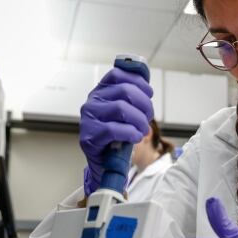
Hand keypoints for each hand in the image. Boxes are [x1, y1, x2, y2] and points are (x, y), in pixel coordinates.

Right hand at [79, 67, 152, 194]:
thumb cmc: (118, 135)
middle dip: (144, 104)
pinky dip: (130, 133)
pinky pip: (113, 129)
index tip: (149, 93)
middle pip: (124, 91)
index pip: (117, 74)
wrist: (105, 163)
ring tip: (143, 130)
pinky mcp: (89, 137)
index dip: (137, 81)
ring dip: (139, 120)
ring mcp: (88, 119)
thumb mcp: (126, 112)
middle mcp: (92, 101)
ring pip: (121, 108)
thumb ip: (133, 96)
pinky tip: (135, 137)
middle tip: (148, 117)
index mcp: (100, 92)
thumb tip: (146, 82)